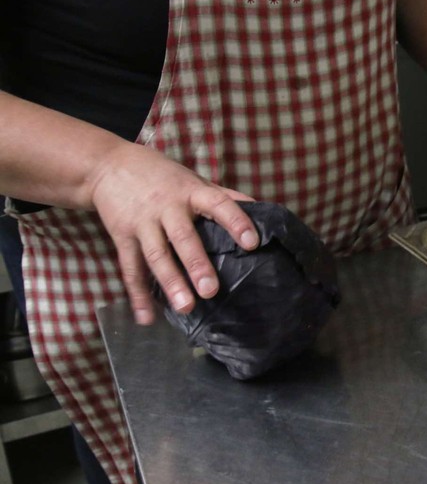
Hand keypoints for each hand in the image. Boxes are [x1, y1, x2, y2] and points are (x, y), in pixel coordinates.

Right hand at [87, 142, 258, 325]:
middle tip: (211, 290)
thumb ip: (224, 196)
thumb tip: (261, 208)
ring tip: (186, 307)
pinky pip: (130, 268)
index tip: (252, 243)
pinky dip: (138, 295)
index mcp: (191, 192)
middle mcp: (167, 207)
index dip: (236, 222)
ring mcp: (142, 223)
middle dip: (197, 264)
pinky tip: (148, 318)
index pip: (218, 204)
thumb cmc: (163, 176)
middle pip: (183, 237)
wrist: (108, 165)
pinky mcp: (122, 236)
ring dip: (170, 283)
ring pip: (156, 255)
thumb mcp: (195, 181)